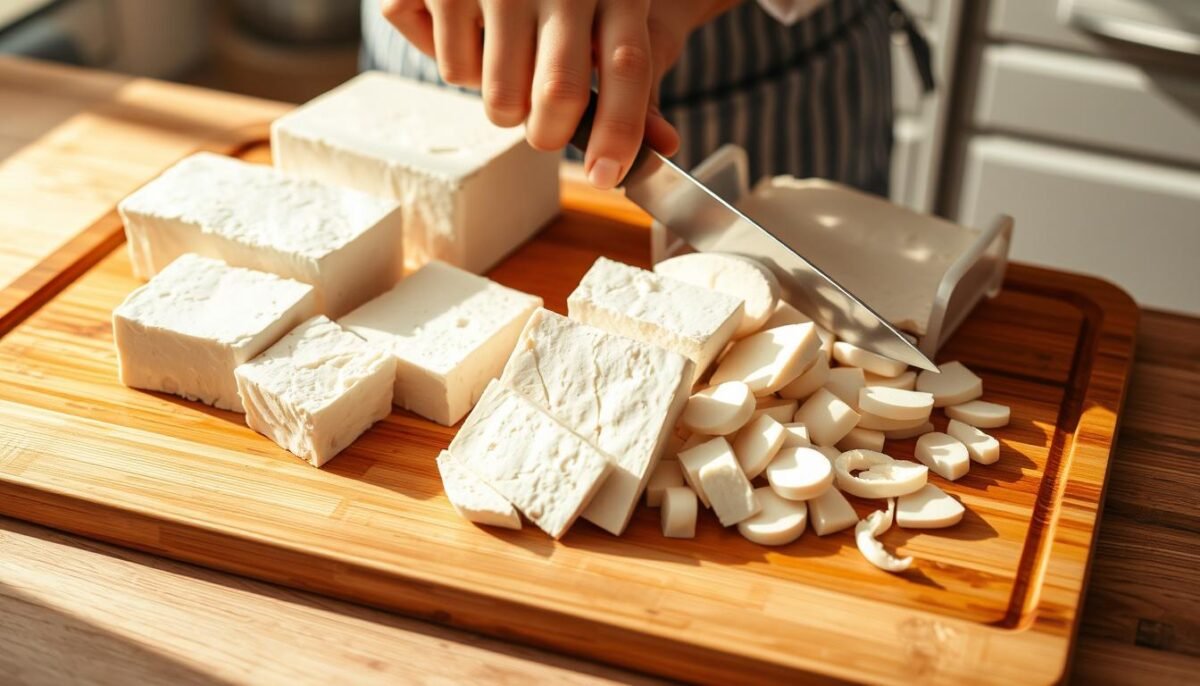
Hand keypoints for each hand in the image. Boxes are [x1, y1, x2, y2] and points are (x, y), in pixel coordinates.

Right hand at [382, 0, 738, 188]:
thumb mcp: (612, 15)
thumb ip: (635, 85)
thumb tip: (665, 146)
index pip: (628, 66)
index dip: (620, 129)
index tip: (607, 175)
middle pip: (558, 93)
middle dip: (549, 134)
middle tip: (542, 126)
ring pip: (498, 95)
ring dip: (501, 104)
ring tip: (505, 60)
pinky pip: (450, 68)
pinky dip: (458, 64)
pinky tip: (467, 28)